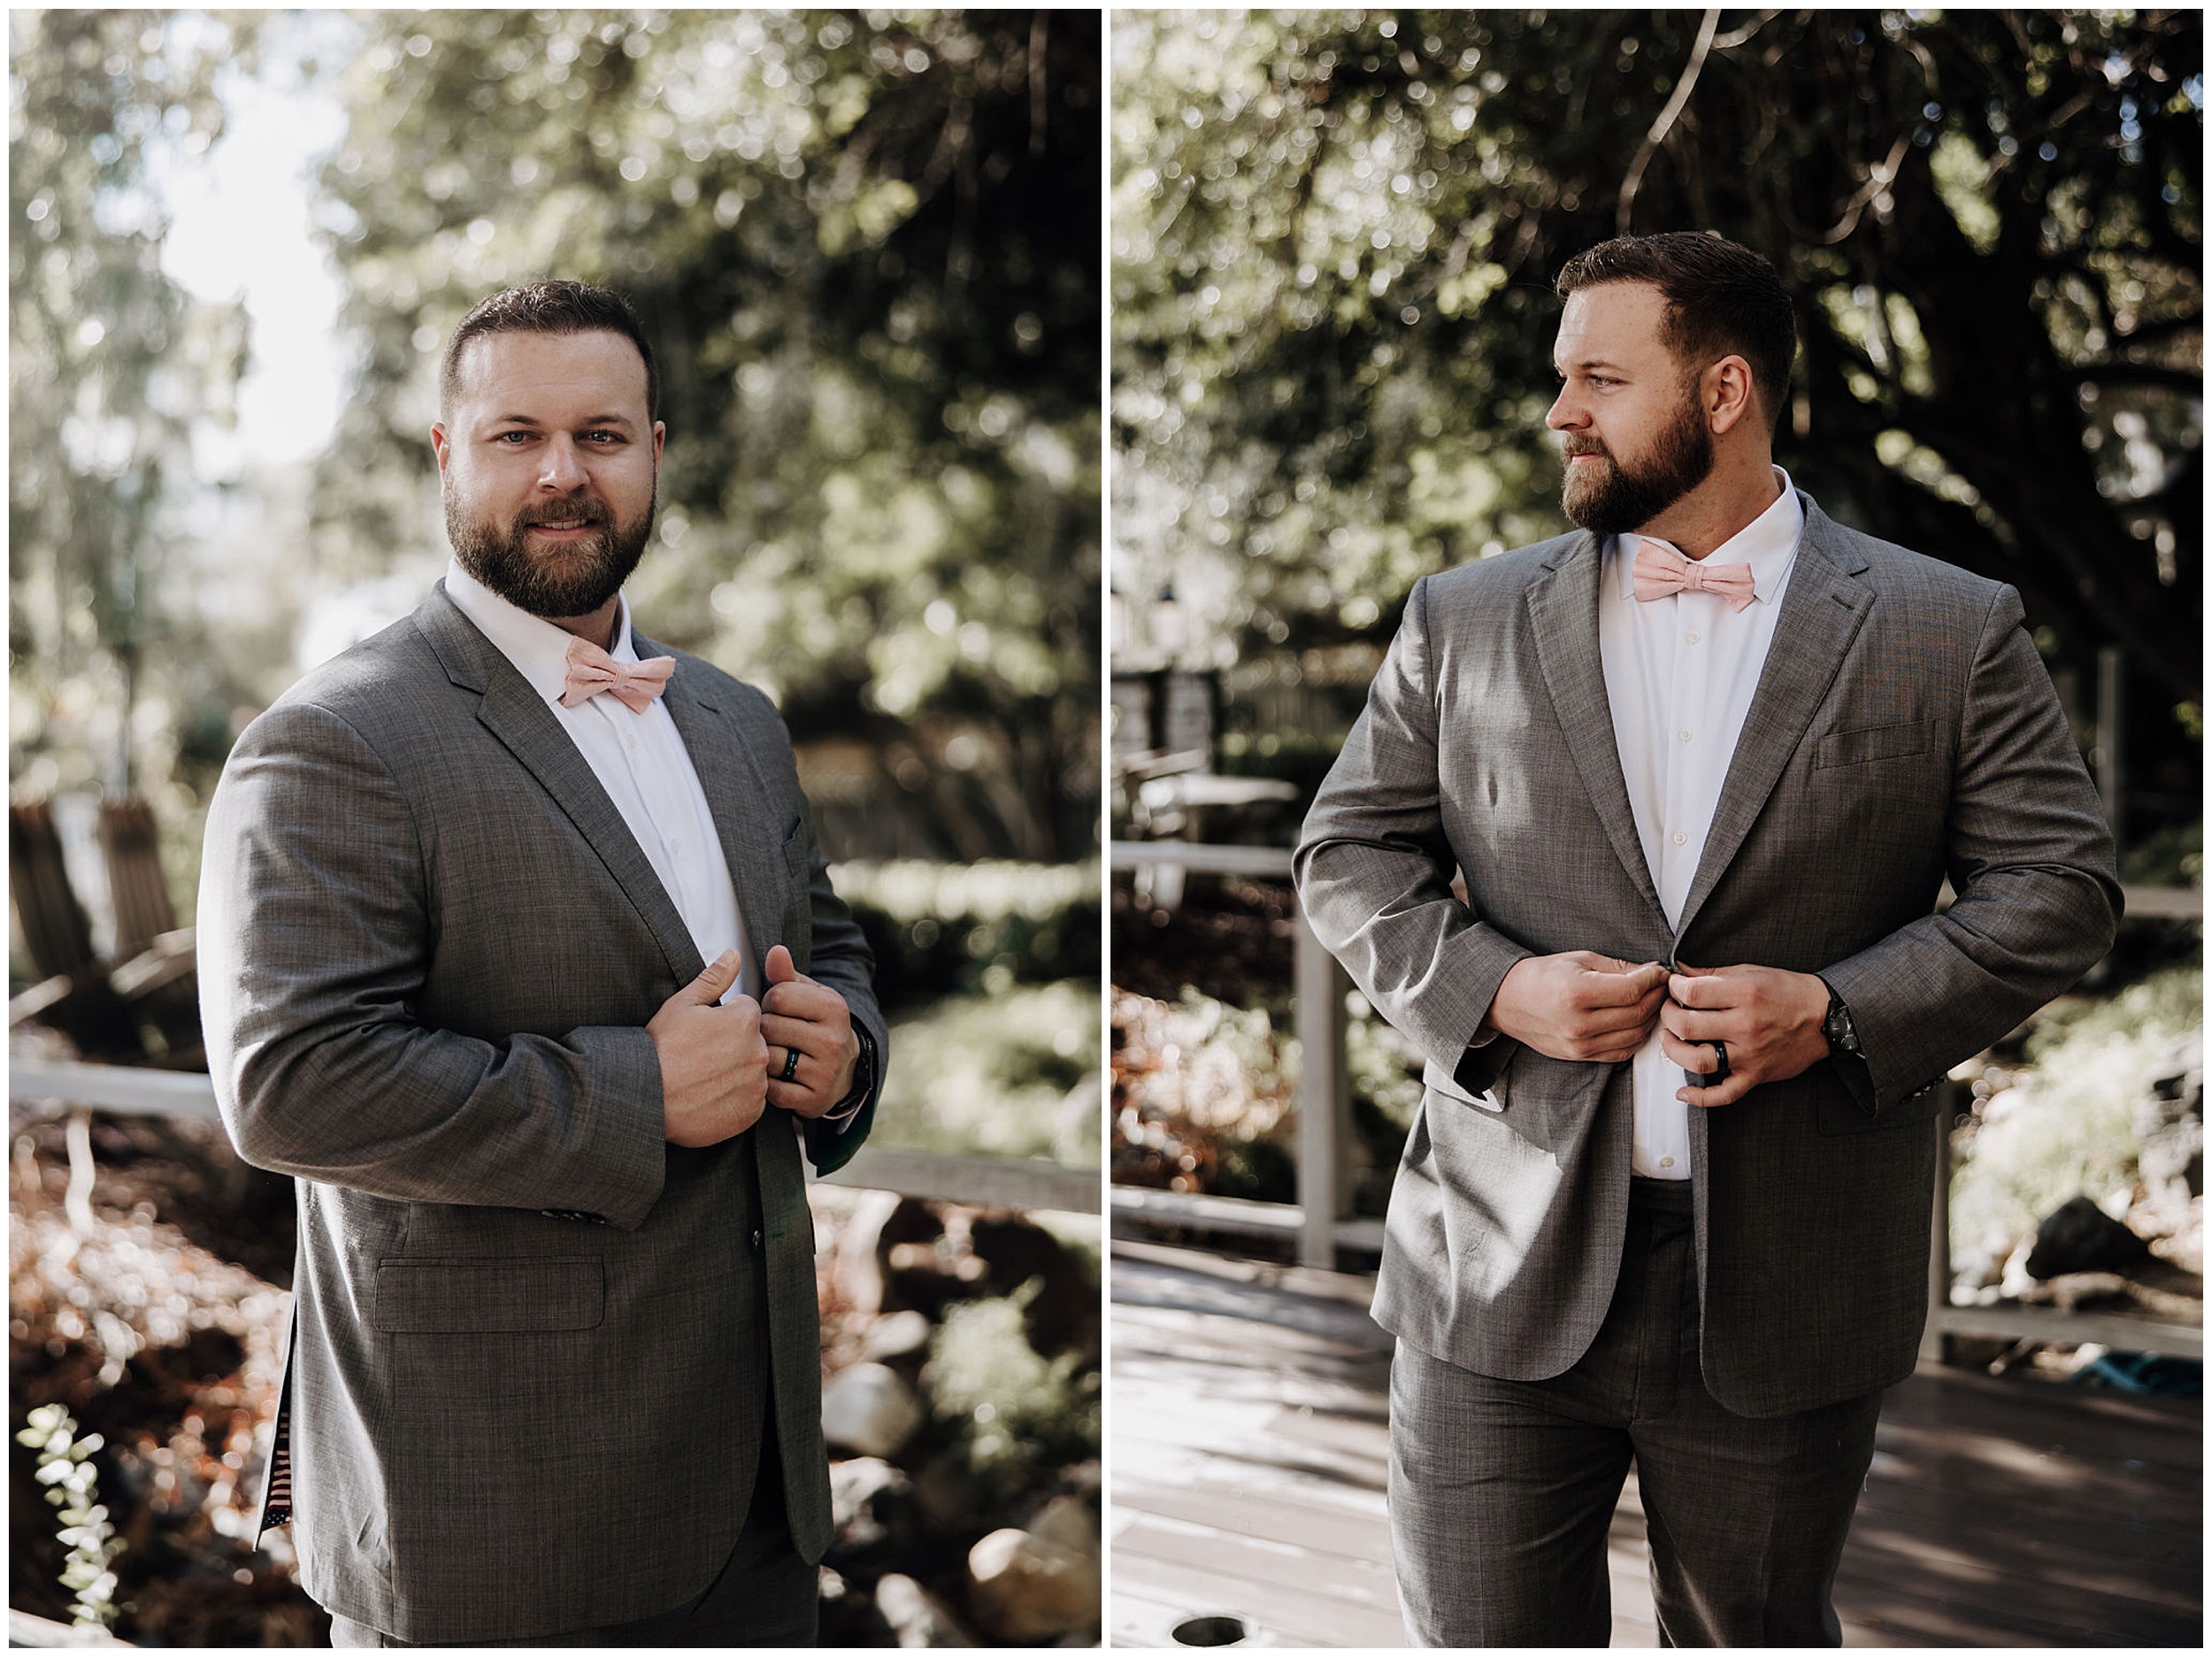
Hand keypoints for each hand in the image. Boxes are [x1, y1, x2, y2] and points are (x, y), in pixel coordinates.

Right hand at [649, 950, 768, 1146]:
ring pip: (753, 1070)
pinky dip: (735, 1098)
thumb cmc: (659, 1051)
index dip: (725, 1019)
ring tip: (704, 1076)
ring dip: (736, 1071)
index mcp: (744, 1021)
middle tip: (701, 1056)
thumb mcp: (682, 1004)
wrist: (646, 1098)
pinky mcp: (750, 1112)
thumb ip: (714, 978)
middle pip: (754, 1041)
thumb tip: (733, 956)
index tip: (704, 1032)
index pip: (748, 1011)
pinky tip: (710, 1095)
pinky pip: (751, 1099)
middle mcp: (758, 1052)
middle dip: (733, 1045)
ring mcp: (756, 1084)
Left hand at [760, 944, 860, 1119]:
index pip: (777, 996)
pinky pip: (772, 1089)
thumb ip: (786, 975)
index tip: (778, 1010)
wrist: (843, 1071)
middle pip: (770, 1027)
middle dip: (765, 1030)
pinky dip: (768, 1084)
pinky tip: (778, 1076)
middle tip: (775, 1034)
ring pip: (769, 1058)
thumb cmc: (816, 1025)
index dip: (769, 1002)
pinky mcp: (814, 1099)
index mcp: (834, 1007)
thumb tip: (775, 951)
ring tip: (776, 1053)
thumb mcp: (808, 996)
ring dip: (764, 1057)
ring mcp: (826, 1072)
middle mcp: (834, 1039)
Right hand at [1483, 951, 1669, 1062]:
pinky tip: (1636, 1021)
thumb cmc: (1539, 977)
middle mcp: (1578, 1024)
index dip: (1653, 979)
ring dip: (1650, 1017)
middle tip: (1659, 984)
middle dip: (1656, 996)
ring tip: (1649, 1001)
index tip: (1659, 971)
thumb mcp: (1578, 960)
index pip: (1633, 989)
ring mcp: (1579, 1045)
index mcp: (1576, 993)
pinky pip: (1621, 1052)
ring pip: (1635, 1035)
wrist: (1507, 1001)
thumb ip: (1617, 967)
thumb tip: (1650, 971)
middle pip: (1638, 1013)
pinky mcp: (1580, 1056)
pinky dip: (1636, 1037)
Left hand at [1660, 961, 1830, 1107]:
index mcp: (1745, 994)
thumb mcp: (1751, 971)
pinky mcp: (1756, 1075)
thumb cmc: (1788, 992)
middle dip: (1668, 1016)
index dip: (1674, 989)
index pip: (1691, 993)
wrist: (1825, 1017)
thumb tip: (1680, 972)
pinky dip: (1701, 1098)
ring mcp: (1750, 1053)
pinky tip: (1684, 1092)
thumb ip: (1712, 974)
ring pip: (1699, 1060)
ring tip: (1671, 1040)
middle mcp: (1746, 1025)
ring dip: (1674, 1051)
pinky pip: (1725, 1094)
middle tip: (1670, 1010)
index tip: (1674, 988)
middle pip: (1687, 1026)